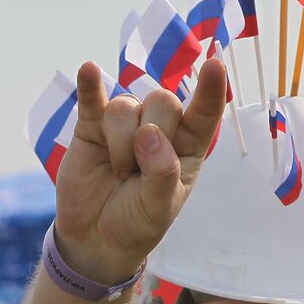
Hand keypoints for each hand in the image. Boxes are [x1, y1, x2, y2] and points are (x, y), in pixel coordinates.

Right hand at [53, 58, 226, 282]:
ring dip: (120, 142)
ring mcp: (124, 123)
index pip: (204, 112)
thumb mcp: (161, 206)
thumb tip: (148, 133)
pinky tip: (88, 70)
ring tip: (118, 171)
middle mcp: (159, 127)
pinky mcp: (91, 125)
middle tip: (136, 172)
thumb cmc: (138, 220)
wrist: (97, 238)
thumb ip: (161, 171)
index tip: (214, 64)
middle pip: (162, 101)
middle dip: (149, 136)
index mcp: (187, 146)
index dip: (210, 89)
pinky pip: (91, 97)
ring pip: (126, 106)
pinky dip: (90, 84)